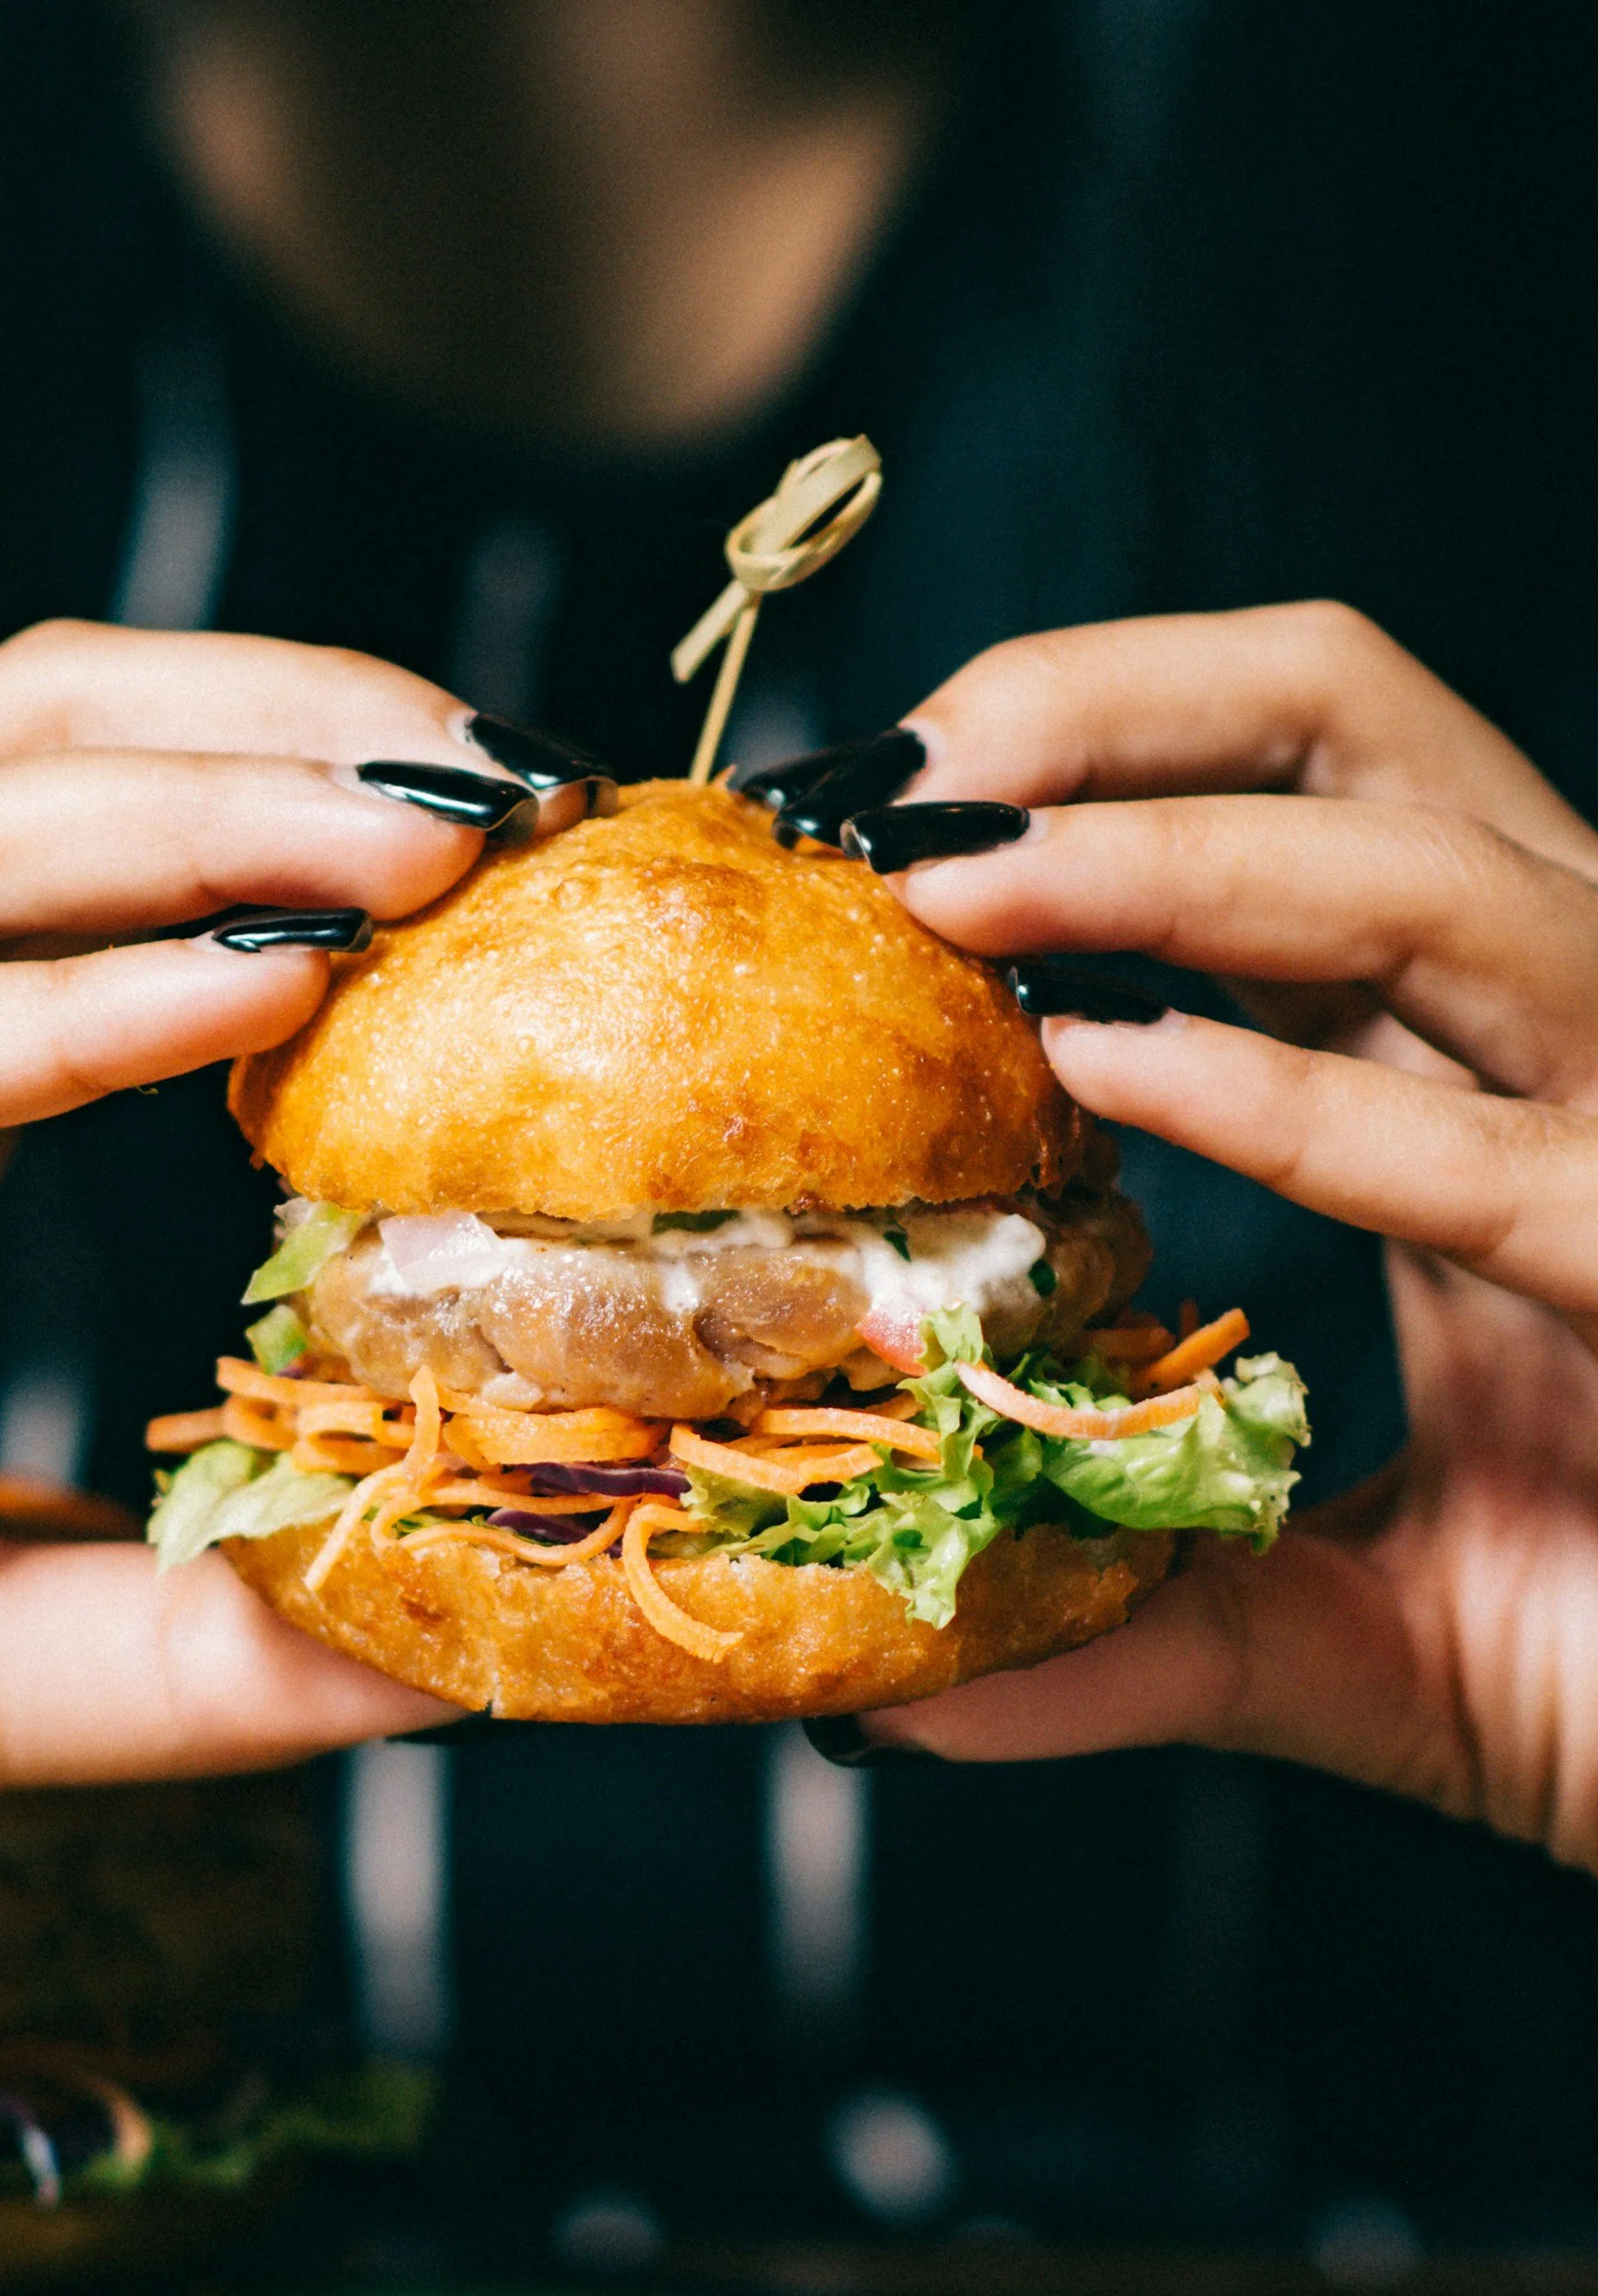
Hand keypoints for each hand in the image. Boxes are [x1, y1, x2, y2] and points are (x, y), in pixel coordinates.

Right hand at [0, 621, 583, 1845]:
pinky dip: (71, 1009)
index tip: (524, 841)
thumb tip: (439, 1633)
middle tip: (506, 771)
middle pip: (21, 743)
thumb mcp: (7, 1656)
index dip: (304, 795)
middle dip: (277, 719)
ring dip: (209, 805)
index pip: (93, 847)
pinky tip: (270, 987)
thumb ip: (210, 1636)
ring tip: (436, 836)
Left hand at [847, 604, 1597, 1870]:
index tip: (876, 809)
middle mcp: (1566, 1032)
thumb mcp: (1324, 1615)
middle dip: (1105, 703)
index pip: (1289, 778)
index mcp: (1471, 1046)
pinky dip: (1280, 1095)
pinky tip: (1101, 1066)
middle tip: (898, 780)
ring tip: (946, 877)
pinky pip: (1479, 1153)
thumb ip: (1134, 1602)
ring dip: (1161, 854)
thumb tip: (895, 1701)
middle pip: (1353, 718)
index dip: (1084, 737)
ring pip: (1428, 875)